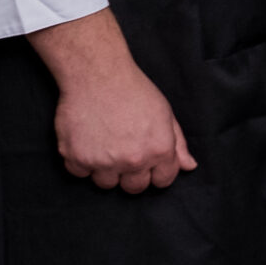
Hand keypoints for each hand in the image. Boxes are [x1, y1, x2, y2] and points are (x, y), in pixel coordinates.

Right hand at [26, 9, 194, 192]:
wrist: (98, 76)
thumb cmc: (135, 91)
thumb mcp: (165, 114)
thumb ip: (178, 144)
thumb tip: (189, 166)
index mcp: (159, 150)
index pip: (163, 181)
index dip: (157, 172)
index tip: (149, 164)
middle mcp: (133, 160)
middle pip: (134, 188)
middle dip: (132, 175)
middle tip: (125, 154)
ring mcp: (103, 161)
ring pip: (106, 184)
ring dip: (106, 170)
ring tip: (105, 145)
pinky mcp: (76, 158)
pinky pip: (79, 173)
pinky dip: (81, 161)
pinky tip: (87, 142)